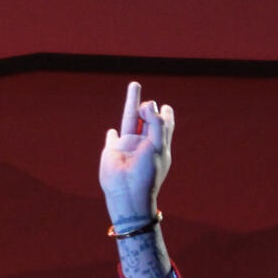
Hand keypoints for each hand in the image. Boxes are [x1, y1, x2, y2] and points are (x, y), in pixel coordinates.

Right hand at [98, 81, 173, 223]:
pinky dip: (112, 135)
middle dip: (147, 105)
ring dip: (131, 102)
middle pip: (146, 118)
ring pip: (129, 118)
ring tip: (134, 85)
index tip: (166, 108)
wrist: (128, 192)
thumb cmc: (147, 172)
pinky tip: (112, 132)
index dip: (165, 114)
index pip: (164, 125)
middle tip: (144, 93)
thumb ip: (156, 123)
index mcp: (158, 145)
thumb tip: (150, 103)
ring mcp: (128, 146)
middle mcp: (143, 143)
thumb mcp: (158, 146)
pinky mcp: (112, 150)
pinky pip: (112, 139)